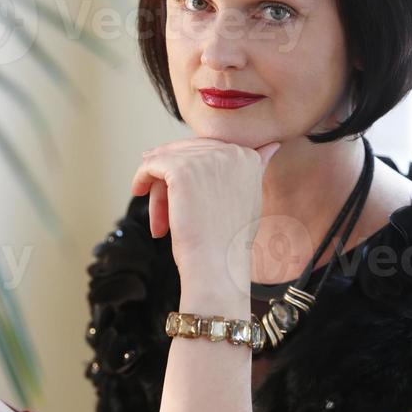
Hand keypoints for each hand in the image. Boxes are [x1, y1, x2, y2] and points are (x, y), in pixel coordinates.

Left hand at [130, 138, 280, 276]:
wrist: (218, 266)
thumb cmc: (228, 240)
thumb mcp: (250, 197)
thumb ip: (256, 168)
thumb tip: (273, 145)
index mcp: (248, 156)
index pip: (207, 150)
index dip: (188, 168)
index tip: (176, 187)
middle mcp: (230, 151)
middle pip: (186, 154)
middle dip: (171, 180)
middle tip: (162, 206)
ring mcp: (206, 159)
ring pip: (168, 161)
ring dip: (158, 189)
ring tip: (159, 217)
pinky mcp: (181, 169)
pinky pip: (152, 165)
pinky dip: (141, 177)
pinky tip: (137, 190)